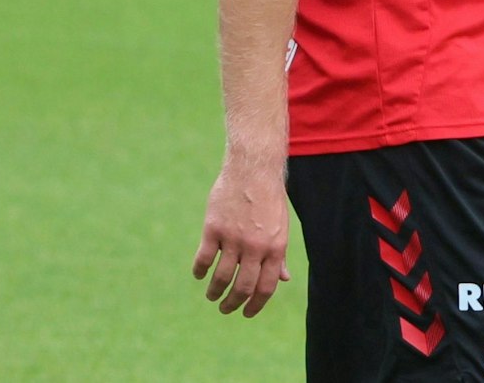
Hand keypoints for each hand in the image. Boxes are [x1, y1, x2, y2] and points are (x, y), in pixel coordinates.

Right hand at [191, 162, 291, 317]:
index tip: (246, 313)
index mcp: (275, 248)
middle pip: (243, 287)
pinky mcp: (213, 229)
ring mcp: (233, 238)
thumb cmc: (270, 199)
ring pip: (221, 277)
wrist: (253, 170)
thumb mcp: (281, 228)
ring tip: (211, 296)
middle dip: (233, 304)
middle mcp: (255, 247)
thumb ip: (280, 255)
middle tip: (225, 309)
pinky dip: (200, 270)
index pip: (265, 288)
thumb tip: (284, 279)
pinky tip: (199, 274)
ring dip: (215, 292)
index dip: (255, 305)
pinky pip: (204, 258)